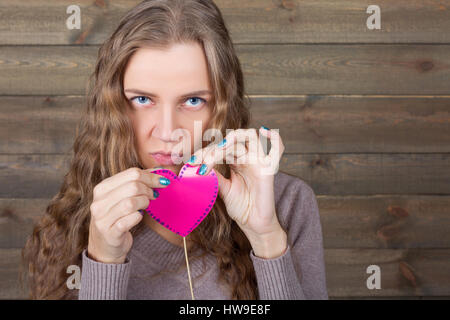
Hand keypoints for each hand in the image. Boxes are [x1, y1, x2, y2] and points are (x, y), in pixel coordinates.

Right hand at [87, 167, 170, 263]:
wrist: (104, 246)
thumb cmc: (117, 217)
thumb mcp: (122, 196)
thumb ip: (138, 181)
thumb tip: (159, 170)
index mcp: (102, 188)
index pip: (131, 173)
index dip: (151, 176)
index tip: (163, 181)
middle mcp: (99, 202)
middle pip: (133, 186)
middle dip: (149, 190)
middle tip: (154, 196)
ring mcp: (103, 218)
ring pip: (131, 202)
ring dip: (144, 203)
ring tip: (146, 206)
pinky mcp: (110, 233)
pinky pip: (131, 219)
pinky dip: (139, 216)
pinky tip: (139, 216)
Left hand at [188, 127, 287, 257]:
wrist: (254, 224)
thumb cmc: (242, 206)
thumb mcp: (223, 189)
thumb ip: (214, 175)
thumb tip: (198, 165)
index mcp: (237, 160)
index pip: (221, 147)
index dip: (206, 152)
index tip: (192, 163)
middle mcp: (249, 157)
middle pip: (232, 140)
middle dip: (214, 148)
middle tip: (201, 160)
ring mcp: (260, 161)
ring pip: (250, 136)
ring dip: (233, 138)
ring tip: (219, 150)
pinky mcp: (269, 170)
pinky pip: (278, 148)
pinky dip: (274, 137)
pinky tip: (264, 131)